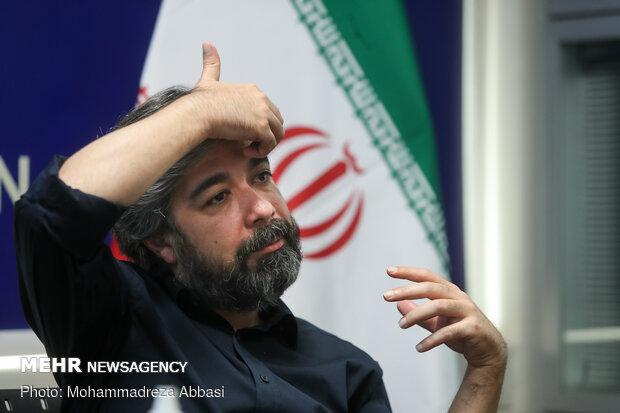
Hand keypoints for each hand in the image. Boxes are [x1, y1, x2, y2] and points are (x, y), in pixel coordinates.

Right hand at [189, 43, 283, 156]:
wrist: (198, 113)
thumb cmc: (199, 101)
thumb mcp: (208, 80)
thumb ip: (211, 64)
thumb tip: (206, 43)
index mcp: (253, 90)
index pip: (268, 109)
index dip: (260, 122)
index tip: (244, 131)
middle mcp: (261, 99)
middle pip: (276, 121)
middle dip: (266, 133)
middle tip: (250, 143)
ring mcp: (263, 113)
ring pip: (277, 133)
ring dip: (266, 143)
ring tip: (249, 148)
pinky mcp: (261, 128)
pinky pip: (271, 143)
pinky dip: (262, 150)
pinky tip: (247, 151)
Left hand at [383, 267, 506, 369]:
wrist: (487, 350)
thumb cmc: (461, 332)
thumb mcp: (436, 321)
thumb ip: (419, 313)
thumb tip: (398, 305)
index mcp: (449, 291)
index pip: (427, 276)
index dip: (408, 272)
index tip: (388, 271)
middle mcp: (458, 297)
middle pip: (430, 288)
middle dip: (407, 290)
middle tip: (386, 296)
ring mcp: (467, 311)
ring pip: (439, 306)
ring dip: (417, 315)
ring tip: (401, 325)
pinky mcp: (473, 328)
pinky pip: (449, 332)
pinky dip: (432, 340)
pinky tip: (419, 347)